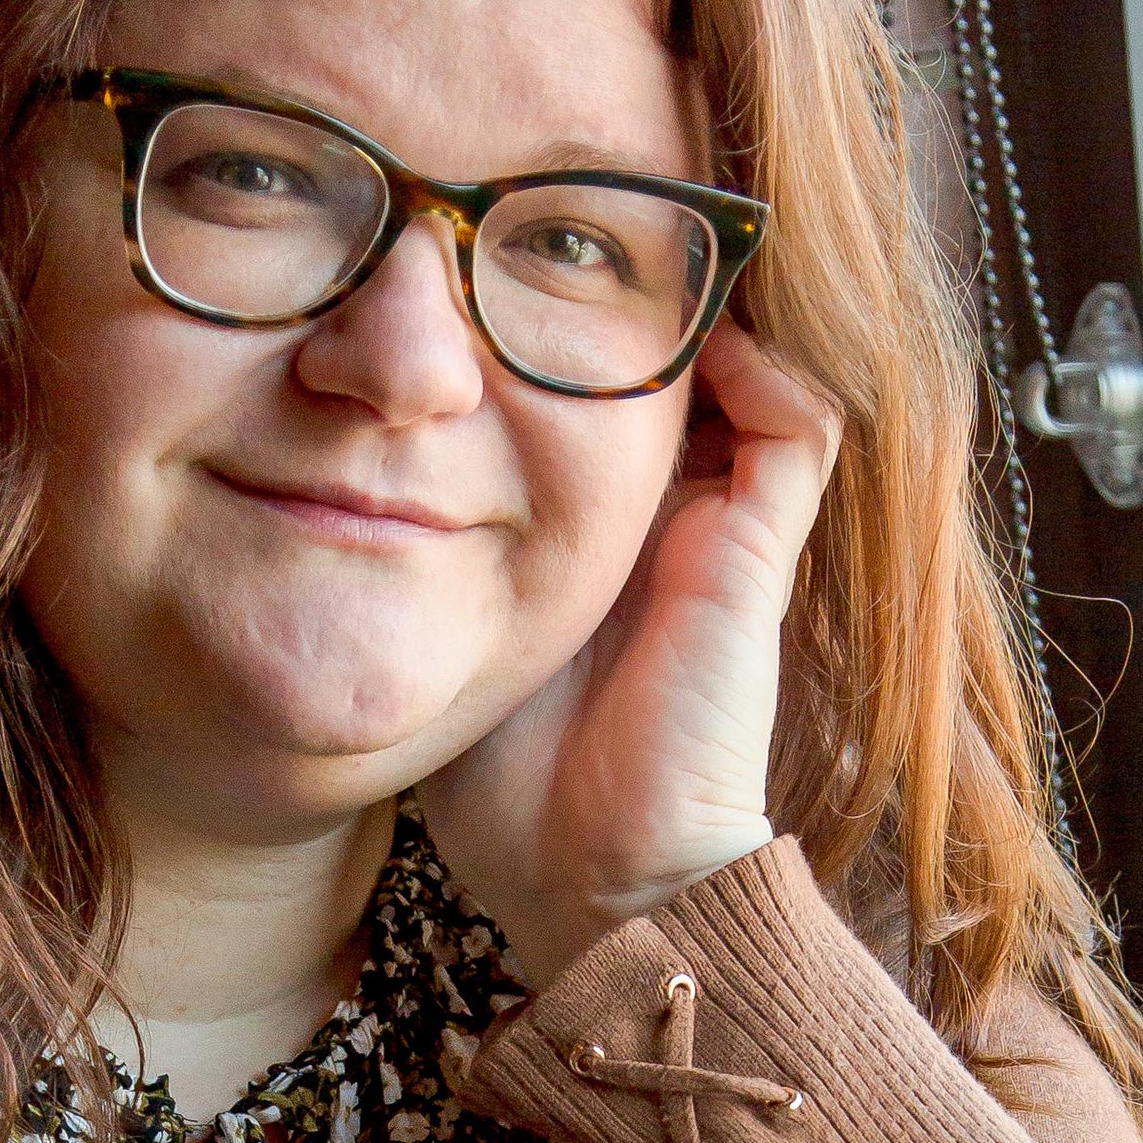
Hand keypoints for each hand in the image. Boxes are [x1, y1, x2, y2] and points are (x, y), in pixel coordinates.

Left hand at [419, 321, 838, 991]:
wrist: (597, 881)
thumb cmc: (511, 799)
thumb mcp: (442, 645)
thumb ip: (418, 572)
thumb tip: (345, 500)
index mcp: (594, 553)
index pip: (595, 422)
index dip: (563, 358)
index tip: (503, 306)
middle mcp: (664, 533)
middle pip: (672, 390)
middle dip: (629, 320)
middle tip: (564, 262)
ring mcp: (719, 540)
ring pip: (747, 389)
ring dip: (699, 329)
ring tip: (637, 277)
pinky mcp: (753, 557)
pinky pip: (797, 430)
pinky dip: (764, 369)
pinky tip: (699, 343)